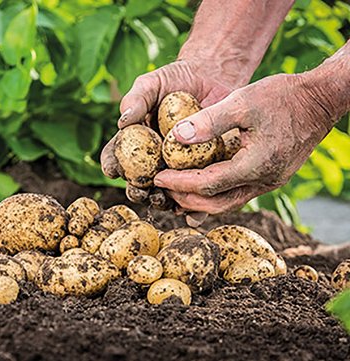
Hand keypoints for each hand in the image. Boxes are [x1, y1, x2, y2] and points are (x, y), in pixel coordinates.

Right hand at [100, 60, 234, 221]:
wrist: (212, 77)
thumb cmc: (175, 79)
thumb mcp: (152, 83)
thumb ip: (136, 100)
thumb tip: (123, 122)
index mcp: (134, 143)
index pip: (116, 157)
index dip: (111, 165)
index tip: (112, 169)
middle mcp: (152, 160)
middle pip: (139, 183)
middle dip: (137, 191)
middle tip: (140, 190)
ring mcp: (178, 168)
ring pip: (166, 193)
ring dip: (163, 202)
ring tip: (165, 201)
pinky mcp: (203, 171)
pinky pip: (197, 193)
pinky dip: (195, 208)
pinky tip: (193, 214)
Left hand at [153, 73, 336, 213]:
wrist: (320, 100)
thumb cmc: (283, 96)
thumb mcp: (243, 101)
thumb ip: (210, 120)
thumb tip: (176, 137)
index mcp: (256, 165)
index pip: (207, 184)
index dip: (179, 183)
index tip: (157, 177)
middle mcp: (263, 181)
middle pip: (215, 203)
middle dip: (185, 198)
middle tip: (161, 187)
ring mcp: (269, 182)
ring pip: (227, 203)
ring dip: (199, 200)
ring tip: (174, 189)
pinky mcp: (270, 177)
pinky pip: (237, 194)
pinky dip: (214, 193)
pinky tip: (198, 185)